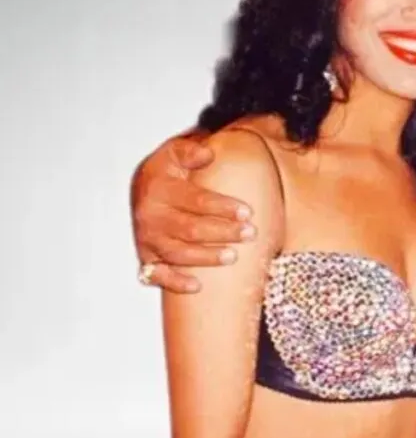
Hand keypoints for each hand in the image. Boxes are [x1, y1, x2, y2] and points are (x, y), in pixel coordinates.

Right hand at [131, 133, 253, 292]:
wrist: (143, 185)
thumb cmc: (168, 169)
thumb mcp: (175, 151)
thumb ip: (190, 151)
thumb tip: (207, 153)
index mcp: (159, 189)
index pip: (195, 200)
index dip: (222, 207)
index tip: (247, 211)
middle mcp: (150, 216)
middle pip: (190, 230)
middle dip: (223, 233)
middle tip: (251, 233)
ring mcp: (147, 239)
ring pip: (177, 254)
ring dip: (206, 257)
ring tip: (233, 256)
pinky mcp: (146, 256)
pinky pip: (156, 275)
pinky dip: (175, 282)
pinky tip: (197, 286)